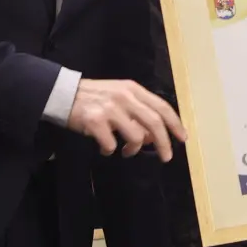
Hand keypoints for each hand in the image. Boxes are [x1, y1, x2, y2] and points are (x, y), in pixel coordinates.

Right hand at [69, 79, 185, 161]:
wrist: (64, 93)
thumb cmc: (95, 97)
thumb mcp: (120, 97)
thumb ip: (138, 112)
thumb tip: (154, 136)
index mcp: (133, 89)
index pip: (161, 107)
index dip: (175, 124)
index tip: (182, 139)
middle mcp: (124, 97)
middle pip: (154, 122)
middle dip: (164, 143)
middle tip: (167, 157)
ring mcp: (110, 109)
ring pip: (136, 136)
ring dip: (134, 148)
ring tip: (127, 151)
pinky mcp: (94, 121)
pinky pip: (110, 144)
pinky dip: (110, 150)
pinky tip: (105, 148)